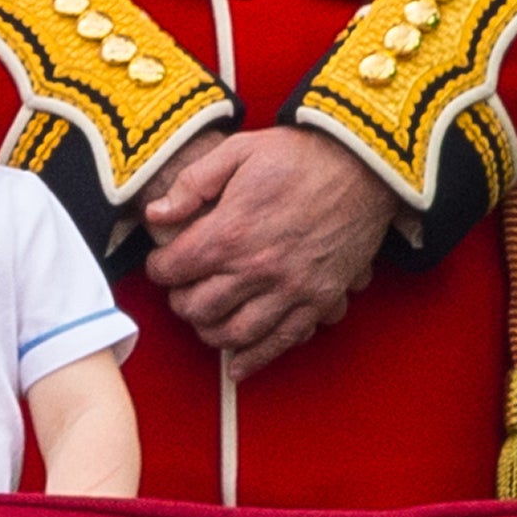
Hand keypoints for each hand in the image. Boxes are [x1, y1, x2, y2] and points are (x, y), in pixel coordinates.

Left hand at [139, 127, 398, 375]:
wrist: (362, 166)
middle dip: (181, 302)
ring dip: (211, 333)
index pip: (174, 269)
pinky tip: (238, 365)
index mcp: (230, 231)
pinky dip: (255, 359)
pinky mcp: (318, 300)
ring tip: (206, 320)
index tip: (163, 263)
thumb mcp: (238, 151)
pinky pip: (282, 341)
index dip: (159, 268)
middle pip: (199, 307)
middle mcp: (257, 268)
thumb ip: (192, 183)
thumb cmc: (300, 156)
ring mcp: (290, 289)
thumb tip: (155, 213)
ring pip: (234, 333)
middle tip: (183, 291)